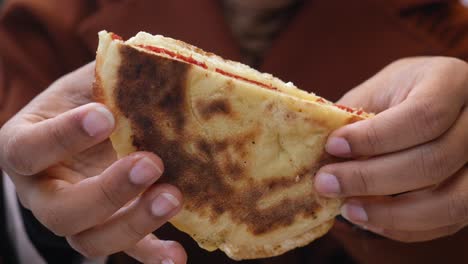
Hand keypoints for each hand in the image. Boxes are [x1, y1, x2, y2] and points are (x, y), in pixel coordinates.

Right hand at [0, 63, 186, 263]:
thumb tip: (147, 62)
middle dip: (108, 191)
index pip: (31, 150)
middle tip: (151, 162)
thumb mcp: (85, 86)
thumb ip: (105, 79)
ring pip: (91, 240)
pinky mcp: (109, 231)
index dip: (63, 137)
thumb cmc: (83, 106)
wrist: (84, 137)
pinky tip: (176, 256)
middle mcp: (44, 193)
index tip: (104, 116)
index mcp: (26, 150)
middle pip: (61, 211)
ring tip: (173, 197)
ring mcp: (76, 220)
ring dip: (134, 223)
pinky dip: (152, 256)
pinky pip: (127, 252)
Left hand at [314, 57, 467, 241]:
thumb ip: (354, 116)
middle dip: (371, 179)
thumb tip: (316, 153)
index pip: (423, 116)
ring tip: (347, 209)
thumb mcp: (378, 89)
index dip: (375, 138)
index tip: (332, 146)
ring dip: (391, 213)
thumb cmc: (400, 93)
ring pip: (449, 201)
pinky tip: (369, 219)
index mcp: (451, 82)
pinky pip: (447, 222)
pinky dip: (404, 227)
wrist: (434, 100)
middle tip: (326, 184)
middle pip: (434, 161)